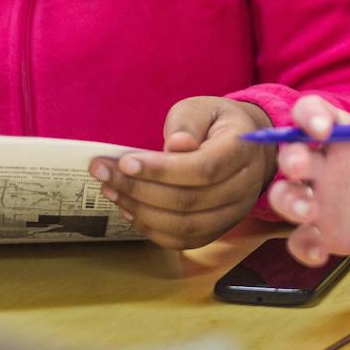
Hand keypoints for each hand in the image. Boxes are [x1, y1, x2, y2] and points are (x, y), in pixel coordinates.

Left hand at [90, 97, 276, 249]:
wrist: (246, 149)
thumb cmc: (217, 124)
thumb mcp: (203, 108)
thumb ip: (188, 123)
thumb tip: (176, 146)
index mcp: (242, 150)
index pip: (203, 168)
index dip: (162, 170)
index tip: (125, 162)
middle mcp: (244, 187)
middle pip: (190, 200)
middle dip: (139, 189)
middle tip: (103, 173)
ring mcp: (233, 213)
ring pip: (185, 225)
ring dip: (141, 211)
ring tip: (111, 190)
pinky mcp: (218, 229)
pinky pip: (183, 240)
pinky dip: (152, 230)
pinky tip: (130, 209)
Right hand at [267, 95, 349, 265]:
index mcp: (340, 134)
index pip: (311, 113)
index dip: (310, 116)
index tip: (322, 129)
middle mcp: (320, 164)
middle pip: (291, 154)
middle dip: (290, 159)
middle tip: (299, 168)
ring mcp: (316, 197)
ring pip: (284, 195)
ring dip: (289, 201)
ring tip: (309, 212)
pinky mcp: (320, 230)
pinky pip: (300, 239)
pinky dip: (305, 246)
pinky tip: (321, 252)